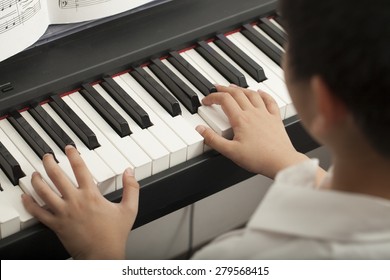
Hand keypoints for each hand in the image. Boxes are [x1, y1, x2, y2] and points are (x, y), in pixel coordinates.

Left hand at [22, 145, 138, 258]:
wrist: (103, 255)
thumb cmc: (115, 234)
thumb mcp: (129, 209)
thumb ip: (131, 188)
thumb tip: (130, 172)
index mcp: (91, 196)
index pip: (80, 169)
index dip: (73, 155)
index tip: (69, 148)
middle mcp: (75, 202)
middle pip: (57, 177)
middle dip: (49, 163)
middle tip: (47, 156)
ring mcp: (63, 213)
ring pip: (44, 192)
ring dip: (37, 180)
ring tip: (35, 173)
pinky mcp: (56, 225)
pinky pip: (38, 213)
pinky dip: (29, 203)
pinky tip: (26, 196)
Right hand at [196, 85, 307, 178]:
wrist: (281, 161)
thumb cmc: (258, 158)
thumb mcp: (230, 152)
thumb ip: (213, 140)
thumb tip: (201, 129)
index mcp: (241, 119)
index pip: (224, 100)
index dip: (212, 97)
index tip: (206, 100)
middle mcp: (253, 113)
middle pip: (236, 93)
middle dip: (224, 89)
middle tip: (216, 88)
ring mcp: (265, 114)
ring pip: (252, 94)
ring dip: (240, 89)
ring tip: (233, 87)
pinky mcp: (275, 118)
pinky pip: (270, 101)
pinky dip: (263, 94)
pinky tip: (260, 92)